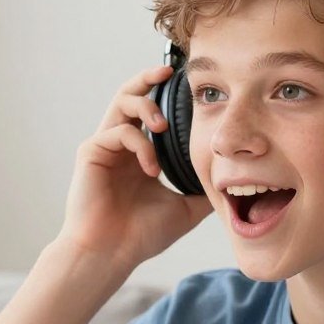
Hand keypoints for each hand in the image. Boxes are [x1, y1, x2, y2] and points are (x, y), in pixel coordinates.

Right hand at [56, 64, 212, 271]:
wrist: (111, 254)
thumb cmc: (141, 235)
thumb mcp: (185, 208)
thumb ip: (202, 189)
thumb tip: (232, 181)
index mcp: (138, 154)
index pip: (151, 111)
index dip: (166, 95)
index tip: (190, 87)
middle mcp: (120, 145)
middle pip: (130, 94)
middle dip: (149, 78)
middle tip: (169, 70)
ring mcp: (104, 147)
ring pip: (121, 103)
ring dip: (146, 105)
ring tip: (163, 124)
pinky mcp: (91, 153)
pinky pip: (119, 132)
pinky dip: (140, 145)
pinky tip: (151, 169)